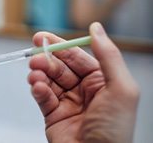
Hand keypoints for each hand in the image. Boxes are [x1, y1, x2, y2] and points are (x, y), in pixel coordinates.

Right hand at [28, 22, 138, 142]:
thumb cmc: (114, 129)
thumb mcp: (120, 88)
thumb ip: (109, 56)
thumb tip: (96, 27)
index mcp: (101, 80)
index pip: (77, 57)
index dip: (60, 45)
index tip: (41, 37)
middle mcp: (83, 89)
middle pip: (60, 66)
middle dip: (46, 59)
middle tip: (34, 56)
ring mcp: (67, 102)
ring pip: (48, 80)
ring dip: (39, 74)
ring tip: (34, 73)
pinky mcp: (53, 115)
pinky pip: (43, 97)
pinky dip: (38, 90)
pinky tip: (37, 88)